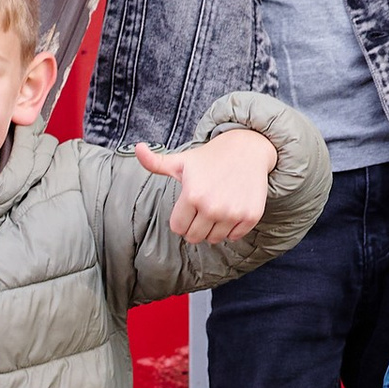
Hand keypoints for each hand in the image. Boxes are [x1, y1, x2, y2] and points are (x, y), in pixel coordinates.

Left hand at [134, 122, 276, 242]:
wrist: (247, 149)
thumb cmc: (210, 157)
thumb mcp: (181, 160)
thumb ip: (155, 162)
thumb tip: (137, 148)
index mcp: (192, 195)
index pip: (178, 228)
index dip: (181, 218)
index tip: (189, 205)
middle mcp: (213, 207)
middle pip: (195, 237)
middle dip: (195, 226)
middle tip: (203, 208)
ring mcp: (233, 213)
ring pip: (214, 239)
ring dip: (213, 228)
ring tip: (218, 208)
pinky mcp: (251, 216)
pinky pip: (234, 237)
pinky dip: (232, 228)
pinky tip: (232, 209)